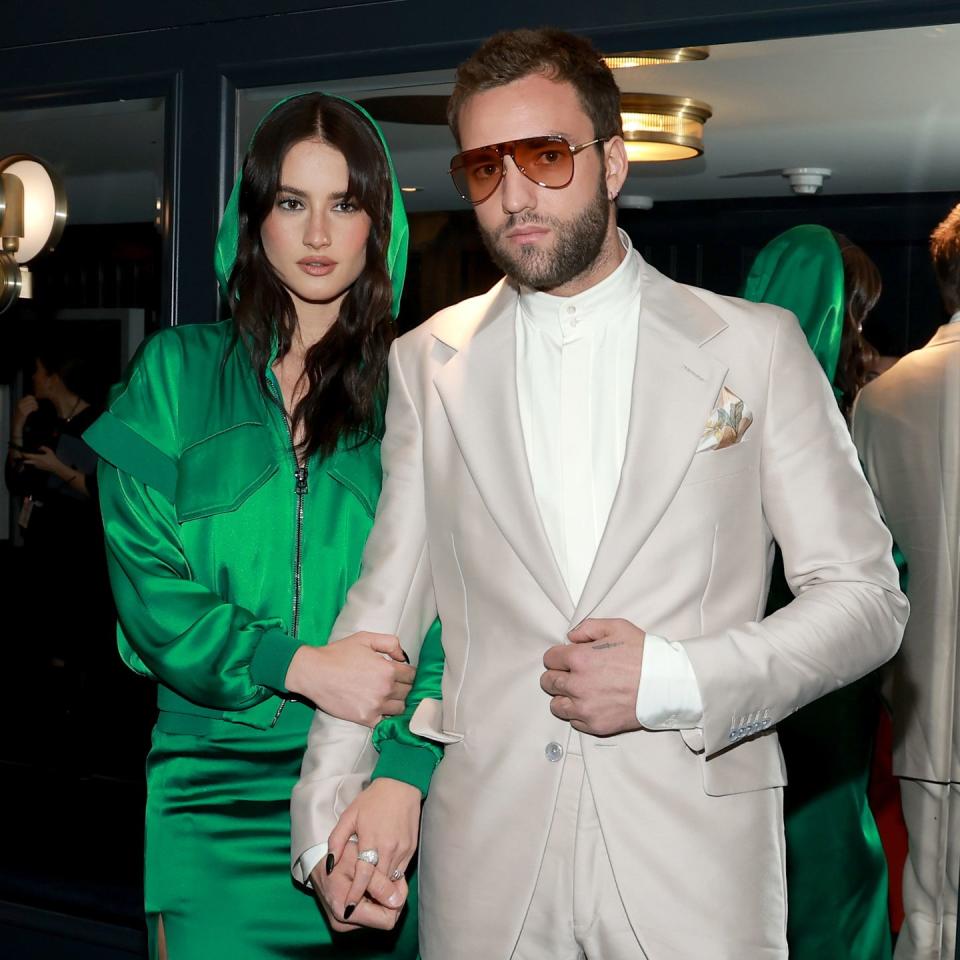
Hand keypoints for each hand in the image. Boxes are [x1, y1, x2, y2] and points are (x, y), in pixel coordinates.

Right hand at [12, 395, 37, 433]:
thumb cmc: (20, 415)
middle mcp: (19, 404)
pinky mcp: (23, 413)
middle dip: (35, 402)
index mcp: (19, 401)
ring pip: (32, 403)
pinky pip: (32, 408)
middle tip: (36, 406)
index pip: (29, 396)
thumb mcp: (22, 407)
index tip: (34, 403)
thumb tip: (33, 398)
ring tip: (35, 408)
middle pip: (31, 399)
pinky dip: (35, 408)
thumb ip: (26, 402)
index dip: (34, 399)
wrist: (16, 423)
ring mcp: (21, 408)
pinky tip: (35, 410)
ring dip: (36, 406)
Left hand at [20, 446, 67, 476]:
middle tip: (22, 456)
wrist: (55, 467)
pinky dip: (32, 463)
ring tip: (28, 458)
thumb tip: (40, 447)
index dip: (23, 454)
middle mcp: (35, 462)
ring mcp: (36, 466)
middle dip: (23, 459)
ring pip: (29, 463)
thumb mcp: (50, 452)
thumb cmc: (52, 459)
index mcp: (37, 458)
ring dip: (28, 461)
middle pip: (25, 461)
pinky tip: (35, 461)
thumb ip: (44, 448)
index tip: (21, 452)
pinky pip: (33, 465)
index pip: (27, 456)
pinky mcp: (38, 468)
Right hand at [285, 632, 414, 725]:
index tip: (406, 674)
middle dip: (405, 687)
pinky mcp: (365, 719)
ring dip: (398, 702)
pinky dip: (387, 717)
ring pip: (400, 708)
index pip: (412, 675)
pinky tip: (382, 710)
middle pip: (408, 692)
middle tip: (398, 684)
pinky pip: (386, 722)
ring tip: (390, 697)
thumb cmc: (338, 654)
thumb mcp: (366, 638)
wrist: (314, 673)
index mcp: (388, 669)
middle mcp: (385, 689)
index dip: (410, 673)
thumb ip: (390, 643)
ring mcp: (376, 706)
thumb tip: (404, 657)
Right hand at [311, 839, 406, 932]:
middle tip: (389, 875)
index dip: (396, 899)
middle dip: (390, 897)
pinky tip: (370, 883)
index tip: (396, 879)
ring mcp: (343, 923)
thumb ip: (379, 884)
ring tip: (377, 876)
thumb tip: (397, 901)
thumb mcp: (359, 862)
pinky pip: (369, 913)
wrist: (315, 859)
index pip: (387, 920)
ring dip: (382, 897)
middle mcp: (343, 923)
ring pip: (377, 916)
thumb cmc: (337, 856)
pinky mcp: (345, 918)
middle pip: (383, 919)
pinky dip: (374, 898)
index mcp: (345, 913)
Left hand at [328, 778, 421, 919]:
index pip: (363, 875)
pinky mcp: (411, 849)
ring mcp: (403, 849)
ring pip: (391, 879)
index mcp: (371, 840)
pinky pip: (400, 871)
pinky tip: (382, 880)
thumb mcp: (349, 815)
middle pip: (379, 882)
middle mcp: (389, 848)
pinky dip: (391, 878)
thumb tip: (329, 864)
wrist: (401, 785)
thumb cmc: (372, 800)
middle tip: (356, 906)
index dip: (355, 893)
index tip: (348, 907)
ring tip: (368, 897)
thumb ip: (337, 840)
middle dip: (368, 895)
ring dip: (380, 890)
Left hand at [541, 618, 645, 735]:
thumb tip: (571, 637)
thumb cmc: (644, 654)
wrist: (667, 684)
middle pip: (549, 682)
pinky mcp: (596, 725)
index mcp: (580, 658)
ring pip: (557, 705)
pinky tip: (591, 704)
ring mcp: (586, 708)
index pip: (549, 659)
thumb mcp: (617, 627)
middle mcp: (578, 684)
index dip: (557, 656)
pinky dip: (579, 714)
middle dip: (557, 675)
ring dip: (564, 697)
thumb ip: (588, 628)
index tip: (565, 659)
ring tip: (578, 691)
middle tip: (570, 674)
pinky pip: (574, 722)